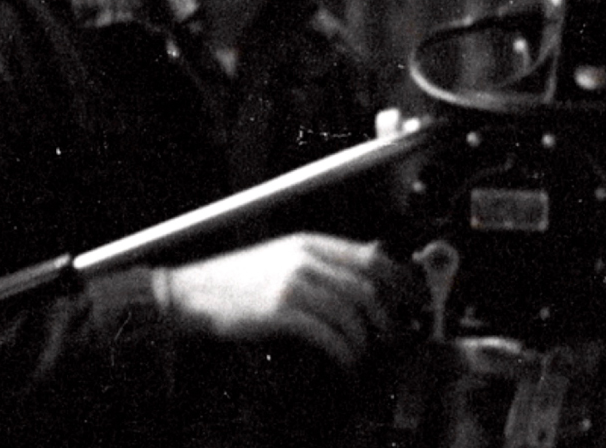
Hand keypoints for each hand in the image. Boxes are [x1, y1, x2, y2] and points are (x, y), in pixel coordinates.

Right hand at [154, 232, 418, 366]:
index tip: (411, 301)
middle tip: (389, 337)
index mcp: (308, 243)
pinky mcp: (281, 311)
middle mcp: (304, 258)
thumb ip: (321, 261)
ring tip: (363, 354)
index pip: (369, 257)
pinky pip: (328, 334)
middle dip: (385, 317)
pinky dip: (343, 352)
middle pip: (366, 287)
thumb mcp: (281, 257)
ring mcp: (292, 283)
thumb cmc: (237, 280)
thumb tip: (367, 266)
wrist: (194, 293)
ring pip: (350, 313)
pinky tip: (345, 362)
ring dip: (364, 340)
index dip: (397, 280)